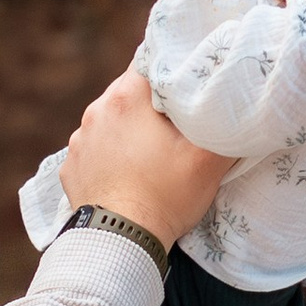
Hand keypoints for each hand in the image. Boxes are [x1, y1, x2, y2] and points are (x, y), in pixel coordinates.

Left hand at [59, 69, 229, 252]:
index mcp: (126, 97)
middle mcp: (96, 112)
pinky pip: (94, 150)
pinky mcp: (70, 167)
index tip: (187, 90)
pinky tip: (128, 174)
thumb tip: (235, 104)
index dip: (172, 73)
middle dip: (151, 105)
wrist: (121, 242)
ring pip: (110, 122)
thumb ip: (223, 124)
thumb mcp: (208, 159)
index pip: (149, 63)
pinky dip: (110, 157)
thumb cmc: (166, 196)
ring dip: (128, 131)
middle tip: (175, 127)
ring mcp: (79, 141)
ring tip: (151, 156)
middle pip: (129, 92)